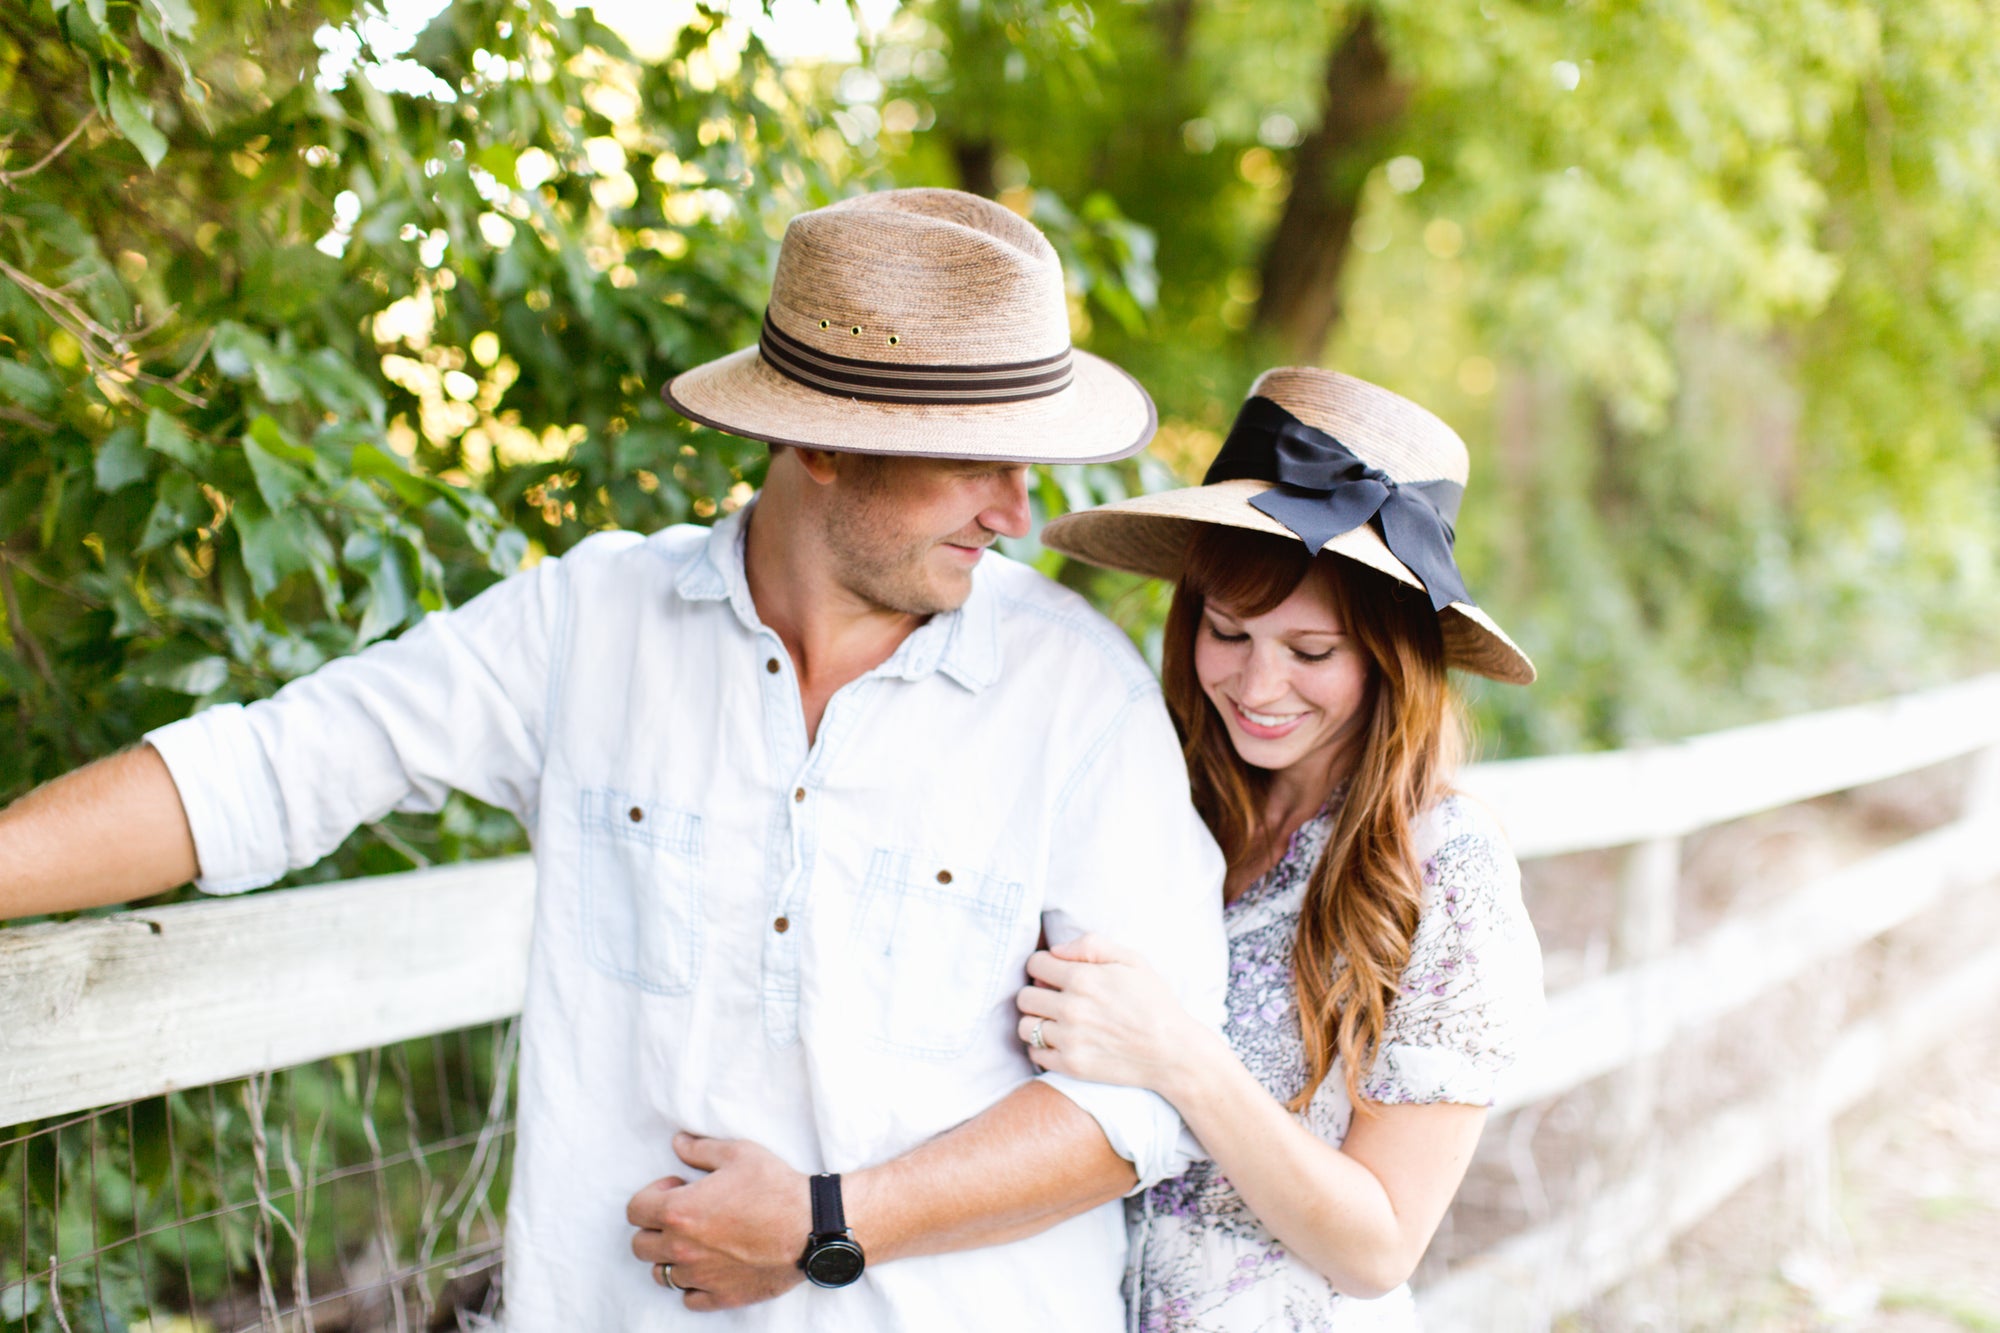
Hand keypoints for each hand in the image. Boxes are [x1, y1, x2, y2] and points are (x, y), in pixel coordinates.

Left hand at [626, 1133, 811, 1310]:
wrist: (811, 1226)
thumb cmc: (776, 1187)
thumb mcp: (738, 1154)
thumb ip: (701, 1149)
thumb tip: (679, 1143)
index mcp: (679, 1211)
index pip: (634, 1210)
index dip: (651, 1195)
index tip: (676, 1188)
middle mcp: (682, 1248)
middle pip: (640, 1246)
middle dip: (654, 1228)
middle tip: (683, 1216)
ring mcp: (700, 1276)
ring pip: (662, 1274)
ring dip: (672, 1257)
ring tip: (697, 1242)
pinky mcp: (721, 1295)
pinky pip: (689, 1298)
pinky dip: (693, 1285)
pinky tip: (710, 1267)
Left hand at [1015, 934, 1212, 1099]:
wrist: (1172, 1052)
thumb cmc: (1154, 1002)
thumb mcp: (1133, 960)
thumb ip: (1092, 945)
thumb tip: (1056, 950)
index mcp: (1083, 978)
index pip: (1035, 964)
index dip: (1043, 966)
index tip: (1055, 974)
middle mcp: (1071, 1008)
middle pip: (1024, 996)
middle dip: (1037, 992)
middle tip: (1055, 998)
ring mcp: (1069, 1039)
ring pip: (1024, 1026)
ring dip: (1036, 1021)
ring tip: (1055, 1021)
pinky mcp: (1071, 1066)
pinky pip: (1035, 1054)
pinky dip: (1042, 1047)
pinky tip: (1060, 1042)